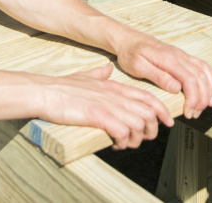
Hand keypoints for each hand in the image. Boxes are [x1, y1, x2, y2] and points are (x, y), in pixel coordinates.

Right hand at [34, 64, 172, 149]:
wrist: (44, 92)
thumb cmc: (62, 87)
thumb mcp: (85, 76)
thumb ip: (99, 73)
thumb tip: (107, 68)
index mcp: (114, 86)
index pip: (148, 97)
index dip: (161, 111)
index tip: (167, 122)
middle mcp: (115, 95)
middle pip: (148, 112)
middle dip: (151, 130)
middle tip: (143, 139)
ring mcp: (107, 105)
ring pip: (139, 123)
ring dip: (136, 139)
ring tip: (126, 144)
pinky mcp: (97, 115)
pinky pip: (122, 131)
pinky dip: (123, 142)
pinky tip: (115, 144)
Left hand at [114, 31, 211, 119]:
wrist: (128, 39)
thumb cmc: (130, 53)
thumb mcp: (138, 67)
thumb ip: (158, 76)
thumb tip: (176, 88)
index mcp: (169, 60)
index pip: (190, 80)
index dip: (193, 99)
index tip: (188, 113)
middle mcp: (179, 56)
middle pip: (201, 78)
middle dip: (202, 99)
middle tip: (195, 114)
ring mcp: (182, 55)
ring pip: (205, 71)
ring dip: (209, 89)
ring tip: (207, 105)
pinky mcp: (182, 56)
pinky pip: (202, 64)